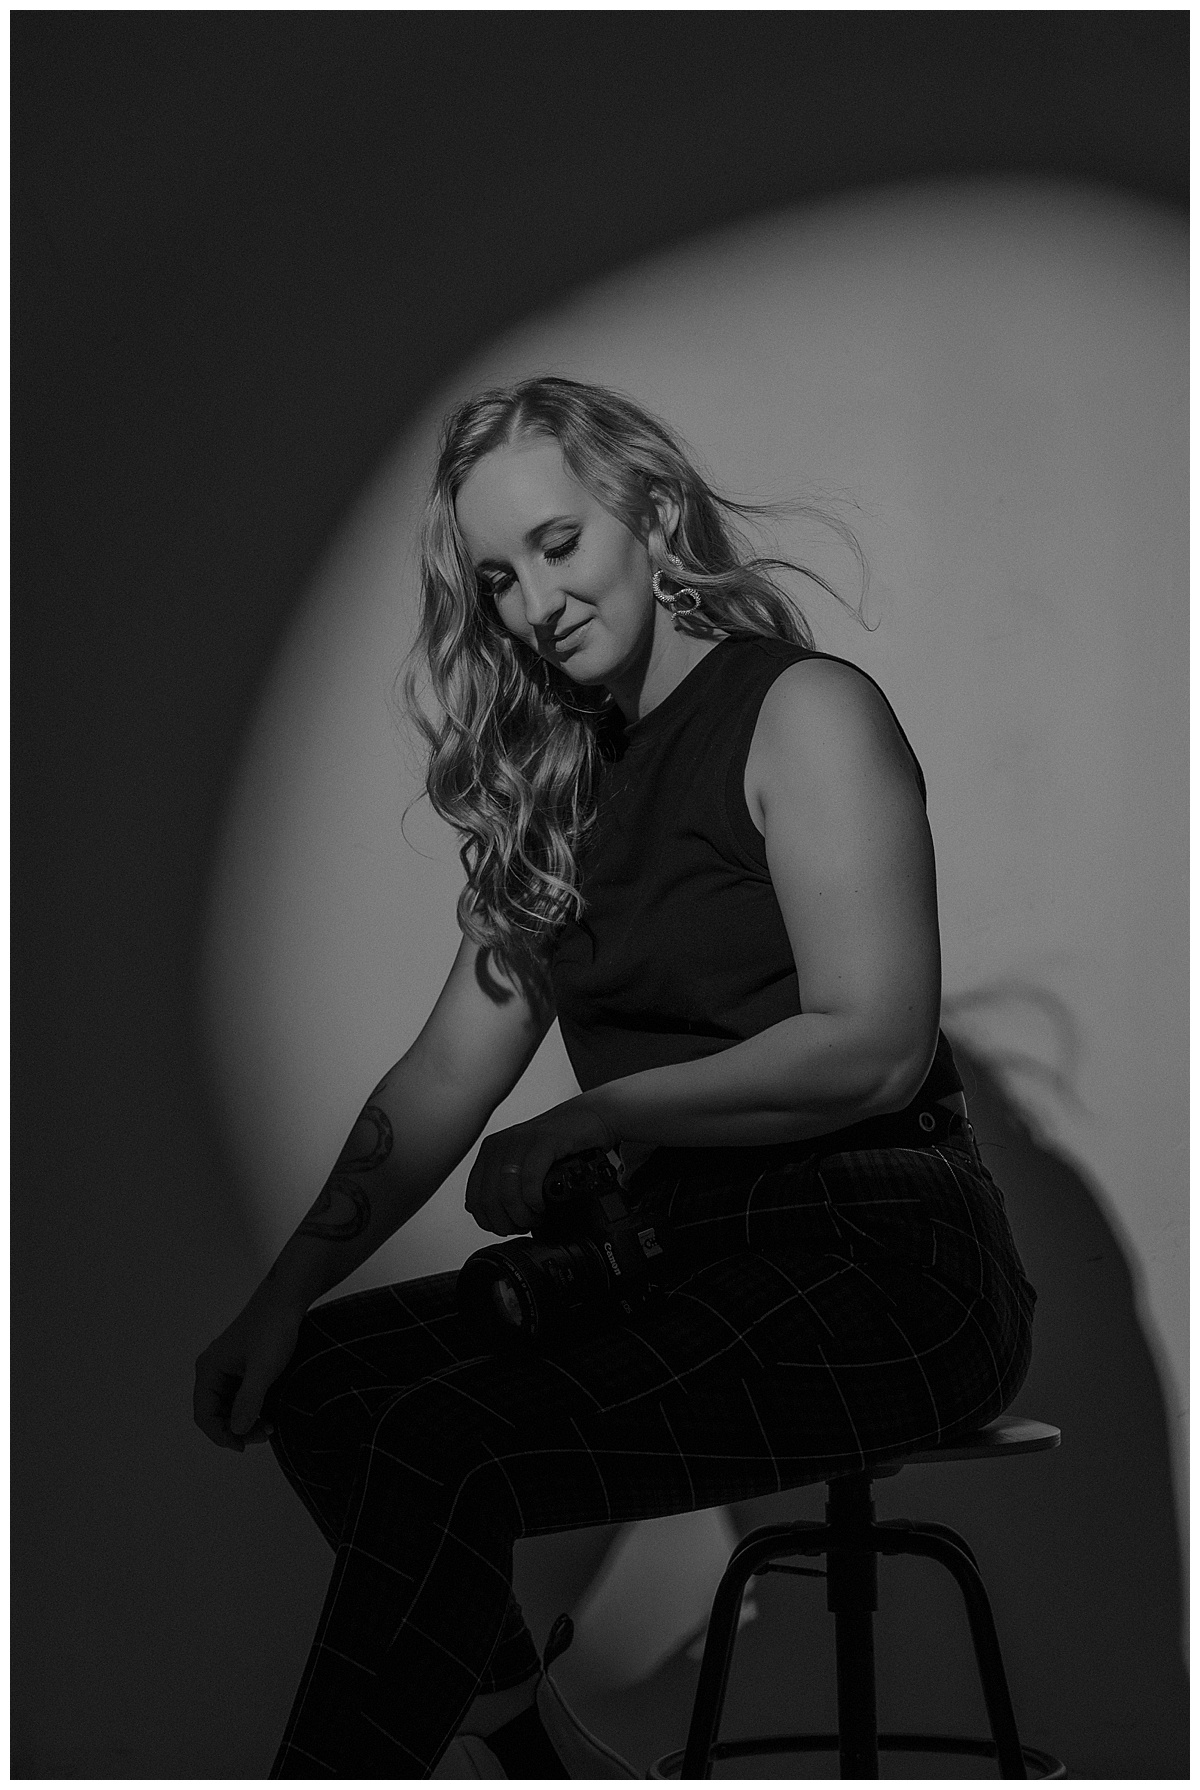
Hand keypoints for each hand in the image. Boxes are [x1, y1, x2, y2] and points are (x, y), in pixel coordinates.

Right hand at [193, 1291, 303, 1452]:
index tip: (243, 1447)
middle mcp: (213, 1369)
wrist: (287, 1299)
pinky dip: (251, 1407)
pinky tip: (268, 1412)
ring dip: (245, 1420)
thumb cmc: (273, 1331)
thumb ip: (249, 1400)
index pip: (204, 1415)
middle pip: (215, 1412)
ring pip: (228, 1405)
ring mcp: (227, 1367)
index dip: (221, 1435)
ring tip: (269, 1426)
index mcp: (209, 1370)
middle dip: (236, 1429)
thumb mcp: (263, 1369)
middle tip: (264, 1434)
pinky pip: (239, 1394)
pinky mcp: (242, 1364)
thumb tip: (236, 1429)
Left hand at [465, 1101, 614, 1236]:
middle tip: (525, 1226)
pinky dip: (535, 1201)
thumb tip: (483, 1213)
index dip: (490, 1222)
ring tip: (537, 1218)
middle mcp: (501, 1145)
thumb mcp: (523, 1164)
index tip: (508, 1228)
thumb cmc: (559, 1145)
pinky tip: (543, 1205)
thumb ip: (503, 1184)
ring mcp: (521, 1141)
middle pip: (489, 1200)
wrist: (589, 1118)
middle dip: (508, 1223)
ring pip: (507, 1194)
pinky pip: (530, 1180)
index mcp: (491, 1151)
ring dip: (523, 1216)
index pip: (474, 1198)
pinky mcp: (544, 1141)